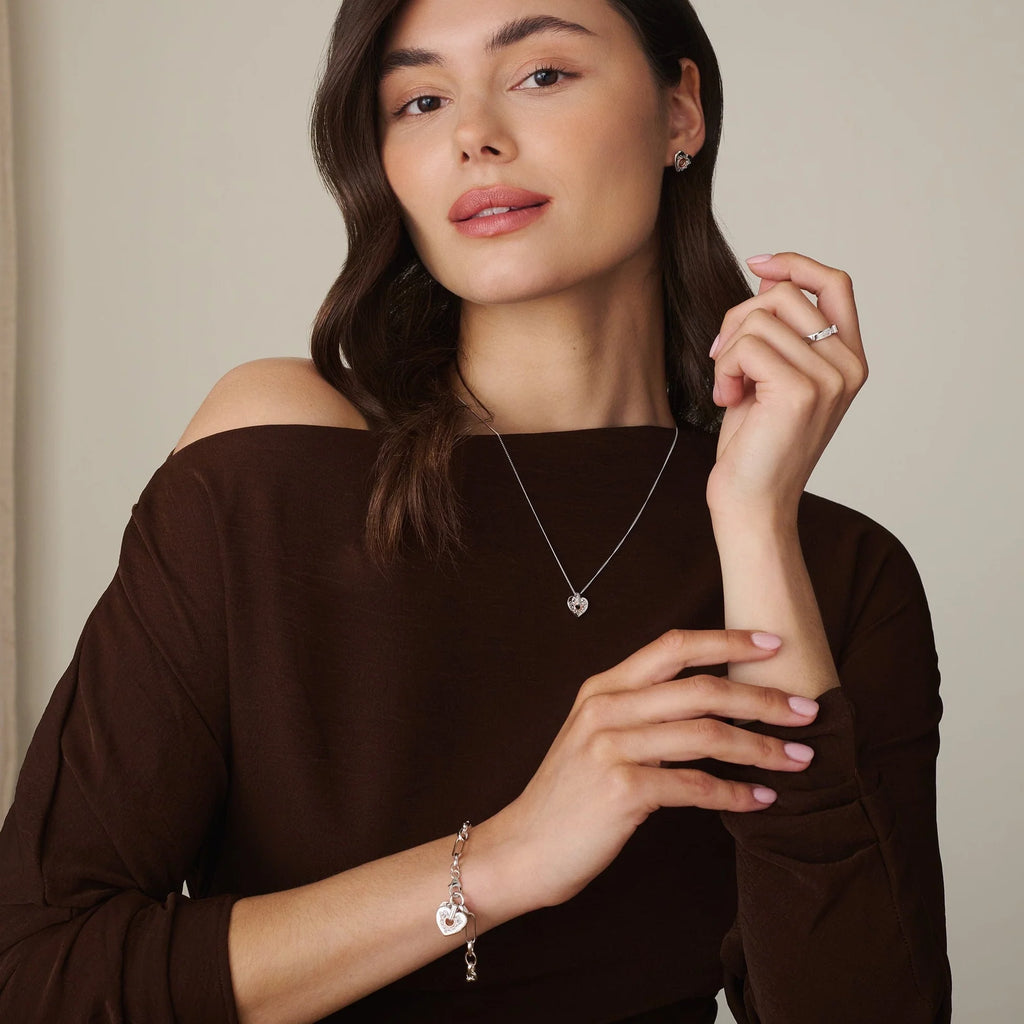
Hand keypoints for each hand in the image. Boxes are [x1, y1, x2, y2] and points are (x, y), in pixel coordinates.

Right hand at [491, 629, 819, 909]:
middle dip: (762, 699)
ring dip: (761, 748)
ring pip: (705, 734)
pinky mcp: (621, 790)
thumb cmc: (570, 795)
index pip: (674, 646)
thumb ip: (640, 711)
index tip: (773, 644)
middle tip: (807, 711)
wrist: (522, 848)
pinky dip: (736, 793)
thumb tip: (711, 703)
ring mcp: (611, 747)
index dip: (728, 640)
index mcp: (603, 686)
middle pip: (701, 688)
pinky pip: (696, 787)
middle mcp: (606, 708)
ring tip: (799, 759)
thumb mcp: (594, 735)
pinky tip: (761, 800)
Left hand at [706, 252, 867, 521]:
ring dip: (727, 350)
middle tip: (723, 362)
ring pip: (760, 317)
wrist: (752, 503)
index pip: (836, 283)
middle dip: (738, 320)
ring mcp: (829, 378)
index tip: (757, 262)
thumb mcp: (767, 375)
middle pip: (784, 294)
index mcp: (848, 360)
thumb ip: (777, 329)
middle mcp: (848, 366)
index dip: (795, 264)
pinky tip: (727, 399)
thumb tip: (770, 275)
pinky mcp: (800, 391)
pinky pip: (746, 344)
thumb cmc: (755, 445)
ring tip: (729, 388)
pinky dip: (724, 368)